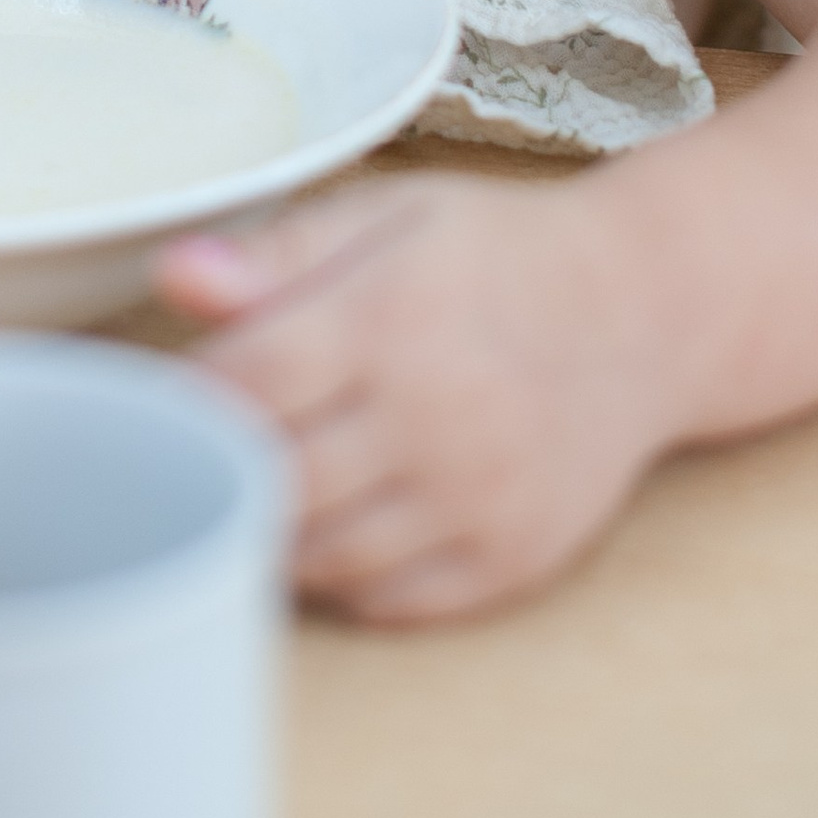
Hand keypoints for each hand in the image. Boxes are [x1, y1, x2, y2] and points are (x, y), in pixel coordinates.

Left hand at [159, 169, 676, 624]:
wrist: (645, 314)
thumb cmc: (495, 257)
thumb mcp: (389, 217)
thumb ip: (277, 254)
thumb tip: (176, 276)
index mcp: (392, 314)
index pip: (244, 383)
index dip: (190, 394)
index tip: (172, 391)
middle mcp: (438, 413)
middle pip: (273, 479)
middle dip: (225, 466)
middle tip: (208, 445)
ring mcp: (478, 497)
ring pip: (320, 555)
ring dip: (279, 526)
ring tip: (275, 479)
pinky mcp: (509, 557)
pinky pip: (385, 600)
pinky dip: (345, 573)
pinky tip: (344, 520)